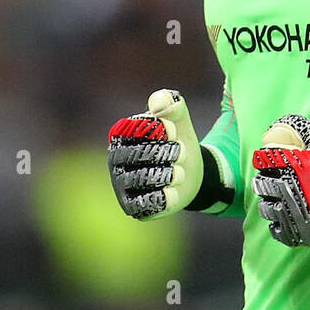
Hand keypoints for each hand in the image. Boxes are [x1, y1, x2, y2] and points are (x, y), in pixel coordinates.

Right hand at [108, 89, 202, 219]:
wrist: (191, 173)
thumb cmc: (178, 141)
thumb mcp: (179, 119)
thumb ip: (171, 103)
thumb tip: (160, 102)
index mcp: (122, 137)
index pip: (135, 131)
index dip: (159, 129)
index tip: (175, 129)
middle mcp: (117, 162)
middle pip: (138, 155)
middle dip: (166, 152)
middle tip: (183, 152)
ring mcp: (123, 186)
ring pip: (144, 180)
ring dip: (169, 174)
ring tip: (181, 172)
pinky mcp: (135, 208)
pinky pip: (149, 204)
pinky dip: (167, 197)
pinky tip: (175, 191)